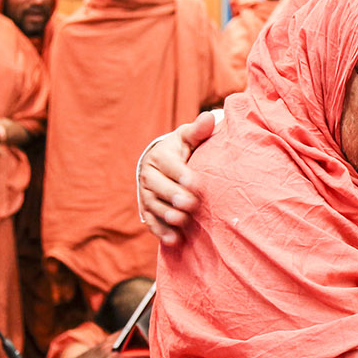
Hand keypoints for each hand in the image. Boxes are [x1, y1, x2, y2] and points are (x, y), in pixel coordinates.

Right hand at [137, 113, 215, 244]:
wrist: (162, 165)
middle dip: (173, 195)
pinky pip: (152, 222)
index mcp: (159, 156)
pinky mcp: (147, 210)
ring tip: (182, 222)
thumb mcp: (188, 138)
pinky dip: (162, 232)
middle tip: (189, 204)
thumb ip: (198, 131)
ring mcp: (146, 194)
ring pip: (154, 206)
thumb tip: (210, 117)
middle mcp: (149, 176)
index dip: (181, 174)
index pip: (169, 165)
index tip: (194, 182)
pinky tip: (174, 240)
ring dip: (167, 215)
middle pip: (159, 187)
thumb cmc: (182, 149)